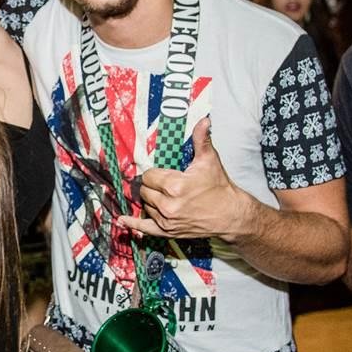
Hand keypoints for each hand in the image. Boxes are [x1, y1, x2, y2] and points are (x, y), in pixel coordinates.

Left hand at [118, 118, 252, 240]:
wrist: (230, 214)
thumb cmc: (219, 187)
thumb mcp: (209, 160)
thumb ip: (201, 139)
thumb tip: (204, 120)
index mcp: (174, 186)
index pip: (149, 176)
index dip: (155, 174)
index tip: (164, 174)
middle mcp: (168, 205)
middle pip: (145, 191)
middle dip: (152, 186)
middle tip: (165, 184)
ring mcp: (167, 220)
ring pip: (145, 205)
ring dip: (151, 200)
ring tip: (165, 197)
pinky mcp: (168, 231)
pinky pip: (145, 228)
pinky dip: (133, 224)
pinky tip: (122, 219)